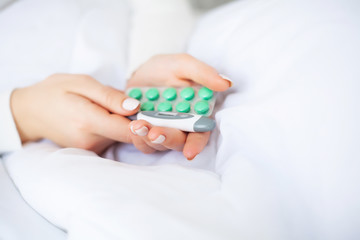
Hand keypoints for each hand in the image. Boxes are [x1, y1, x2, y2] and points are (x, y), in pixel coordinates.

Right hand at [11, 74, 139, 153]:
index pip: (129, 131)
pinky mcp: (91, 149)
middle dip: (133, 117)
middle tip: (126, 100)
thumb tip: (136, 106)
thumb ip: (110, 96)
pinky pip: (112, 137)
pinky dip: (113, 125)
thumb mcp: (82, 83)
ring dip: (121, 120)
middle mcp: (91, 141)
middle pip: (128, 133)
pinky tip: (101, 114)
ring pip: (120, 135)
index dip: (145, 122)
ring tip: (105, 105)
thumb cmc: (55, 92)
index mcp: (89, 122)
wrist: (29, 112)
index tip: (150, 110)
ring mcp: (90, 148)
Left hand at [127, 54, 231, 159]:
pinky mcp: (145, 133)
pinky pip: (142, 142)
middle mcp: (180, 127)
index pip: (200, 134)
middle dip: (168, 139)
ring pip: (159, 144)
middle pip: (179, 142)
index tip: (189, 152)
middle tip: (156, 133)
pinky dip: (137, 137)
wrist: (140, 72)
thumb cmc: (166, 69)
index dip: (196, 144)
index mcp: (196, 113)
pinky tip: (133, 127)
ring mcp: (161, 131)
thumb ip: (203, 74)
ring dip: (149, 138)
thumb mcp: (183, 65)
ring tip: (138, 126)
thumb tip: (226, 83)